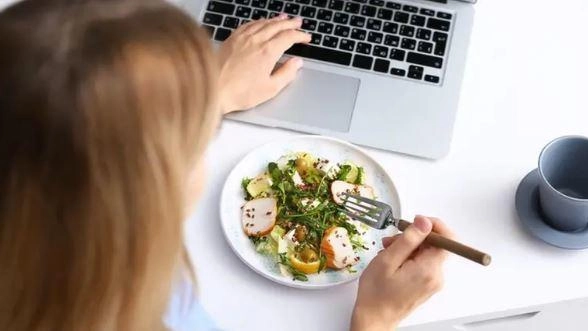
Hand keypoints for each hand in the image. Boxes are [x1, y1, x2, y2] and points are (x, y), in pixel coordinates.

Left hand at [217, 15, 310, 112]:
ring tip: (283, 18)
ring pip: (263, 23)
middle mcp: (255, 41)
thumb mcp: (270, 89)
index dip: (300, 36)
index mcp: (268, 52)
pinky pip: (248, 24)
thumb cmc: (239, 93)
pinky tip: (260, 22)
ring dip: (275, 19)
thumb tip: (296, 63)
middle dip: (290, 23)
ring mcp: (242, 38)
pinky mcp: (231, 39)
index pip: (289, 37)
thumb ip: (286, 74)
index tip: (306, 38)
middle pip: (277, 26)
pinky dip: (258, 21)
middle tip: (298, 22)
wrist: (213, 89)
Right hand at [350, 216, 452, 330]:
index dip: (434, 226)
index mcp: (429, 269)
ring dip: (408, 247)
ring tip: (388, 252)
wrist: (374, 319)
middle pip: (435, 245)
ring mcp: (432, 282)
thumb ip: (409, 239)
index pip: (448, 239)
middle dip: (414, 237)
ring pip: (426, 253)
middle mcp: (436, 276)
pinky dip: (409, 257)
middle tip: (392, 240)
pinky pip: (422, 263)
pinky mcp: (426, 284)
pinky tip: (393, 261)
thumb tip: (425, 222)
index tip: (416, 222)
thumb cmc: (377, 293)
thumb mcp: (388, 260)